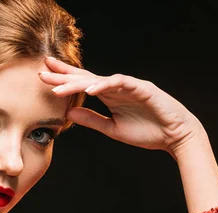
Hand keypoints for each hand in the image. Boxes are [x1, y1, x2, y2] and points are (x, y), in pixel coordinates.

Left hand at [39, 56, 205, 156]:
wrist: (175, 136)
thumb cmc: (147, 131)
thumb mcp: (112, 128)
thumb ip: (91, 120)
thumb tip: (69, 113)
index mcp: (109, 95)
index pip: (82, 83)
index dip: (63, 79)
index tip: (43, 76)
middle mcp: (116, 87)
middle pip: (86, 77)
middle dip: (63, 74)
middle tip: (42, 70)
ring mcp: (129, 86)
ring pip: (99, 79)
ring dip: (78, 83)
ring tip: (58, 88)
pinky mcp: (143, 88)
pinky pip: (121, 84)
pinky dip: (106, 85)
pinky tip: (91, 90)